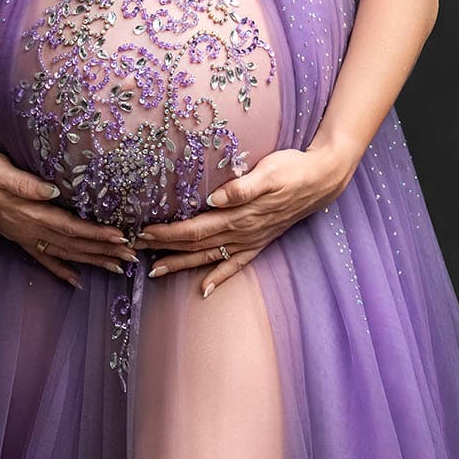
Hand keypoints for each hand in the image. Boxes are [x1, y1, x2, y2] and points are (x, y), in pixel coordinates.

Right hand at [0, 143, 138, 289]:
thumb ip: (26, 183)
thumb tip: (54, 191)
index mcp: (28, 213)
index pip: (70, 227)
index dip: (96, 234)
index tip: (121, 237)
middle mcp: (28, 229)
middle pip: (73, 244)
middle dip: (103, 251)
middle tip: (132, 257)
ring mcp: (22, 235)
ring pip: (63, 253)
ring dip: (90, 260)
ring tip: (116, 267)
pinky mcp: (17, 234)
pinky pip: (42, 257)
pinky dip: (60, 269)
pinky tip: (76, 280)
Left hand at [132, 144, 355, 298]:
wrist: (322, 180)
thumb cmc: (293, 169)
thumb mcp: (269, 171)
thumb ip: (243, 187)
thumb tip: (215, 199)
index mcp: (239, 214)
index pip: (195, 227)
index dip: (168, 232)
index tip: (143, 232)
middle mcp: (242, 232)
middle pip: (196, 244)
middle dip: (165, 248)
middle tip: (136, 250)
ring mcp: (251, 240)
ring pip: (209, 257)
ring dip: (182, 264)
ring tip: (155, 272)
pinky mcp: (260, 241)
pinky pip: (235, 265)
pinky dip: (218, 278)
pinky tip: (203, 290)